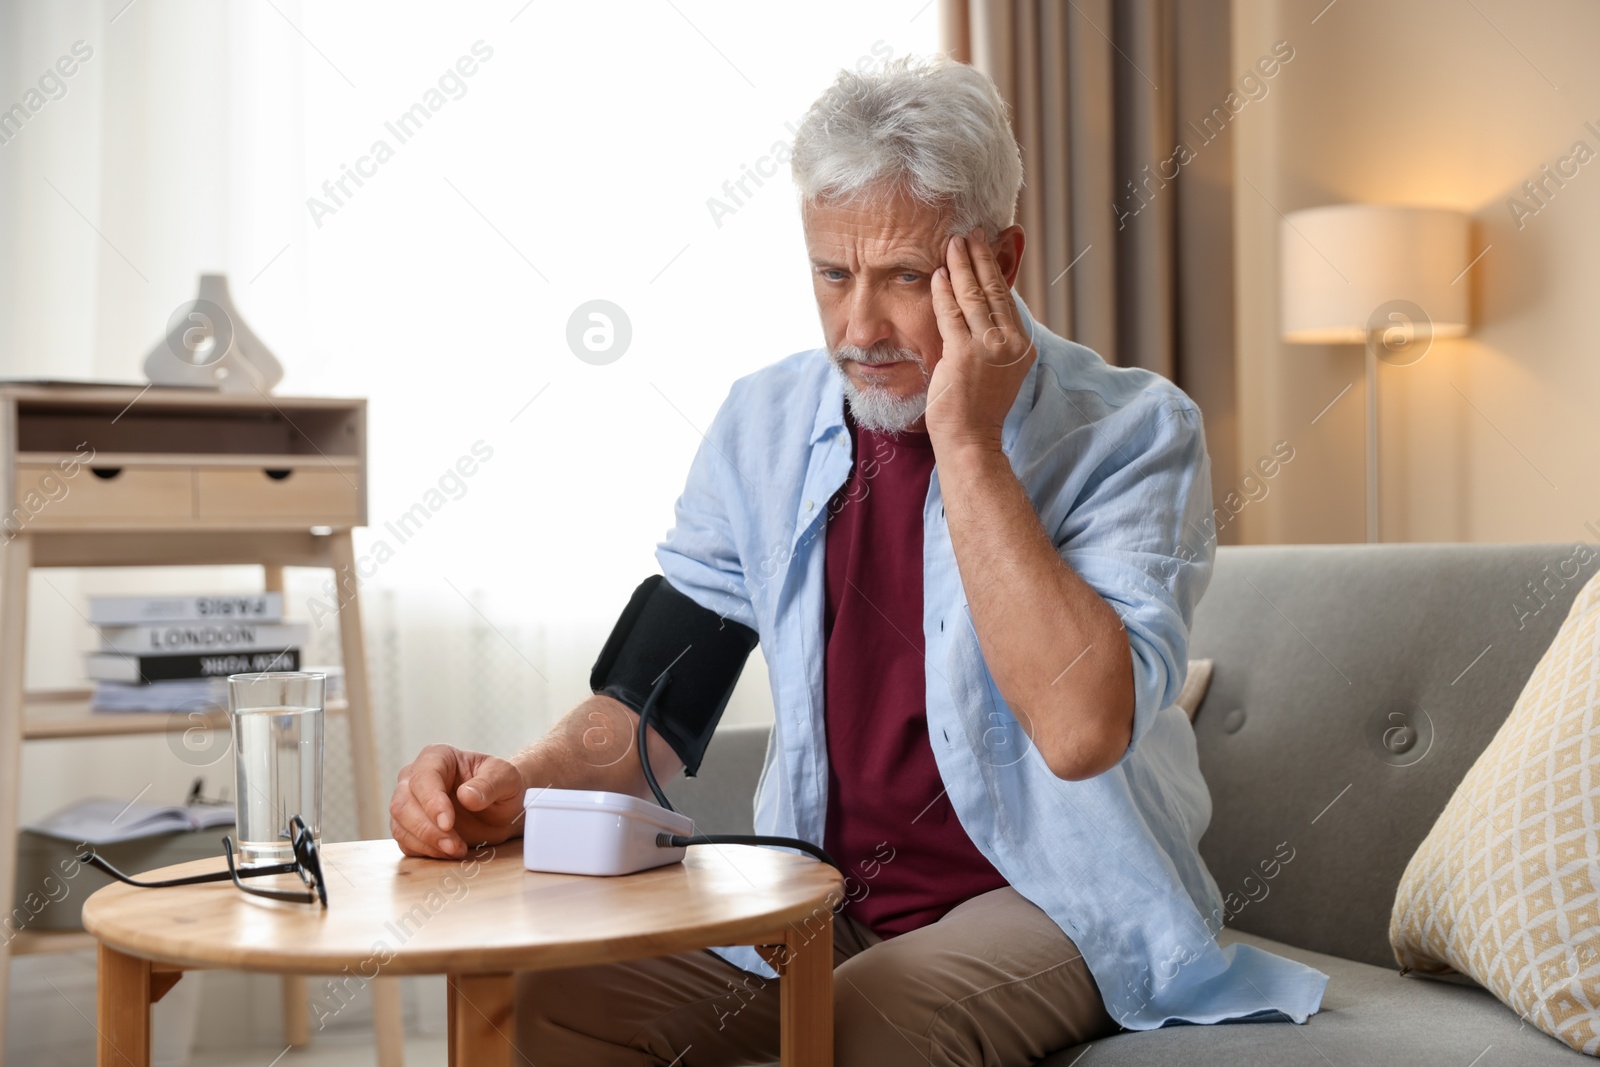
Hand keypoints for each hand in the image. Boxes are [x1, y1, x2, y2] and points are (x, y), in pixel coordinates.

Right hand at [389, 744, 525, 858]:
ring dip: (426, 843)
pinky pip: (405, 841)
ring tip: (457, 850)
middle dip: (427, 829)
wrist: (500, 807)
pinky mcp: (409, 826)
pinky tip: (448, 853)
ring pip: (399, 825)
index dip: (432, 803)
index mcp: (437, 757)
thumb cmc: (501, 785)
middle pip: (402, 804)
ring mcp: (409, 802)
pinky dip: (424, 851)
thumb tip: (466, 796)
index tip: (448, 823)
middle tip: (455, 845)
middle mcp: (415, 777)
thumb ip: (490, 784)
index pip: (423, 779)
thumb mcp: (507, 778)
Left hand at [927, 225, 1035, 452]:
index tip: (985, 248)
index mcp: (1021, 347)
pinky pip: (952, 313)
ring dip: (962, 265)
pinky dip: (944, 290)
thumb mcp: (996, 370)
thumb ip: (995, 342)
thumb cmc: (976, 409)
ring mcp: (989, 348)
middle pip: (994, 290)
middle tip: (972, 232)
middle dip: (981, 257)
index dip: (995, 270)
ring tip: (954, 243)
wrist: (971, 440)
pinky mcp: (964, 354)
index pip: (1006, 299)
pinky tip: (939, 273)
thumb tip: (984, 311)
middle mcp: (1011, 344)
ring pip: (974, 295)